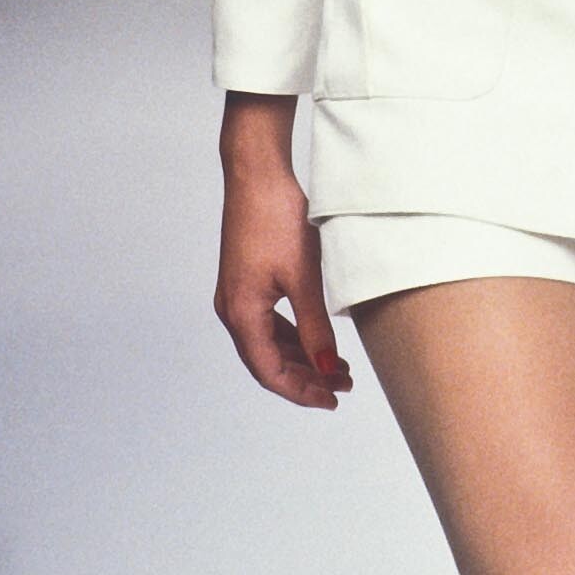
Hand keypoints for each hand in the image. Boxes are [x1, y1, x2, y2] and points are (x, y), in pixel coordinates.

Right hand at [215, 93, 353, 410]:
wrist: (257, 174)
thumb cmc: (276, 219)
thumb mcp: (304, 278)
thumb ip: (315, 327)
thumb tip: (326, 368)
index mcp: (241, 314)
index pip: (270, 372)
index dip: (302, 392)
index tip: (332, 400)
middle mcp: (232, 310)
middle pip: (267, 362)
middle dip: (306, 377)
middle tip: (342, 386)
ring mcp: (236, 295)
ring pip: (268, 343)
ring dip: (300, 357)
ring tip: (337, 366)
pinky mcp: (245, 281)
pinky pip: (267, 323)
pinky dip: (292, 336)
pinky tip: (316, 338)